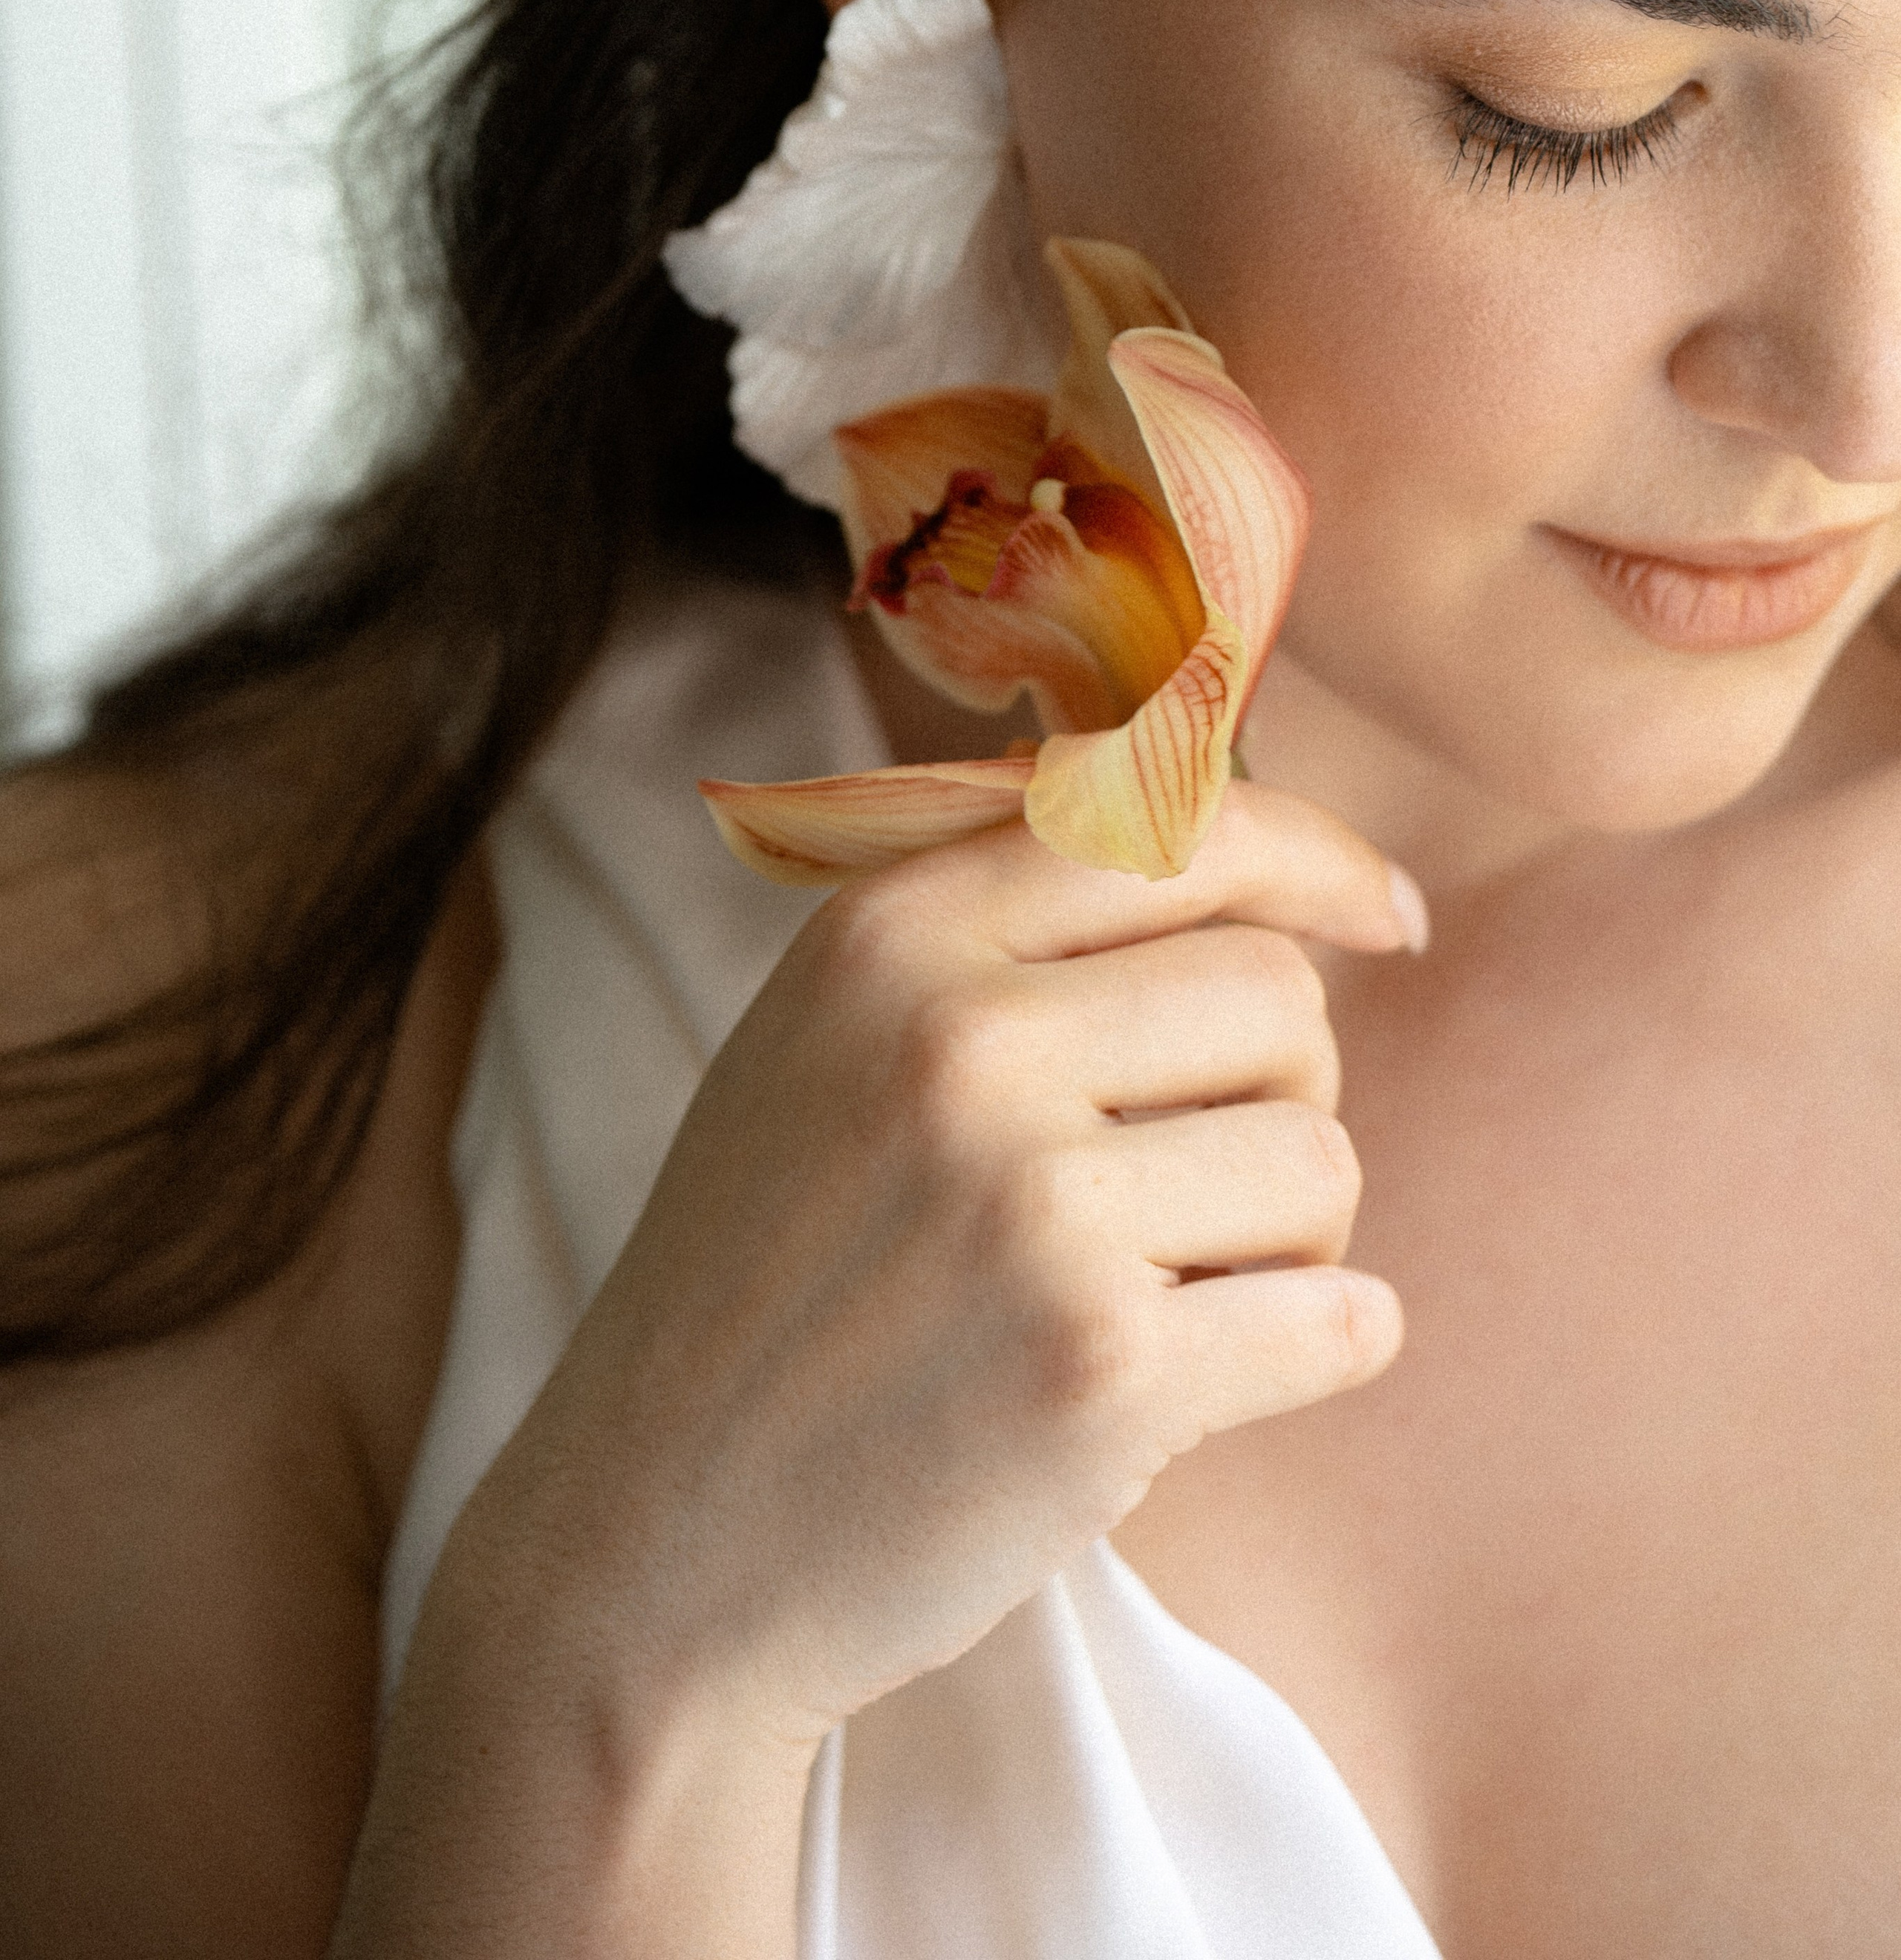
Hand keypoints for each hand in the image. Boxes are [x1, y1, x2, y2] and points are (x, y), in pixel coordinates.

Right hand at [450, 781, 1419, 1752]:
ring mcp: (1032, 1207)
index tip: (1383, 914)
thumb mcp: (827, 1040)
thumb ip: (998, 928)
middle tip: (1181, 1187)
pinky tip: (1209, 1381)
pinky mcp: (1103, 1371)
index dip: (1314, 862)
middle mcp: (961, 1041)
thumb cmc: (770, 1280)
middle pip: (1278, 998)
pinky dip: (1317, 1351)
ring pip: (1323, 1162)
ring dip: (1287, 1241)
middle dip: (1275, 1091)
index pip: (1180, 824)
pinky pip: (1348, 1321)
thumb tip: (1234, 841)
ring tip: (1160, 1294)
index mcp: (892, 934)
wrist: (656, 1540)